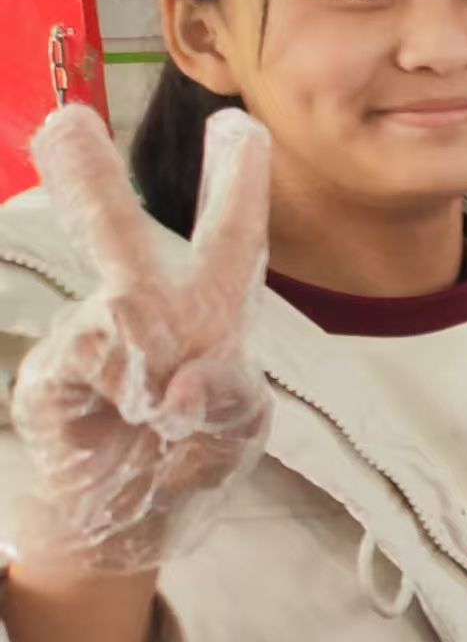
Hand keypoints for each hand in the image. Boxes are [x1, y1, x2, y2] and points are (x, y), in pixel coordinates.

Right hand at [9, 106, 271, 575]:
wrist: (130, 518)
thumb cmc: (189, 454)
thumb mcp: (238, 428)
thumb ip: (229, 396)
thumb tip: (182, 378)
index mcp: (210, 310)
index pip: (232, 239)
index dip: (236, 183)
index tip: (239, 125)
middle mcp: (150, 311)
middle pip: (124, 238)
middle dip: (93, 182)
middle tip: (65, 123)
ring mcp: (92, 339)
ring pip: (120, 307)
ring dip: (148, 345)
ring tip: (154, 390)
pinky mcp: (51, 376)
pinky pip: (92, 366)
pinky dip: (122, 391)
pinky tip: (124, 412)